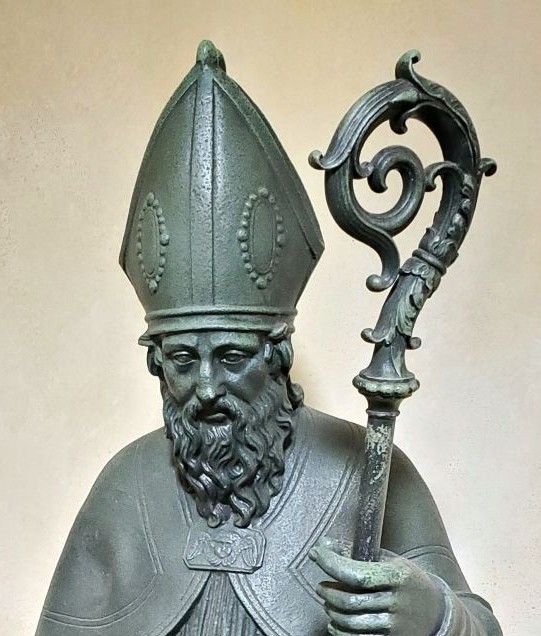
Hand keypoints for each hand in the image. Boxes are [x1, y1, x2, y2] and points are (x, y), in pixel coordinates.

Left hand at [309, 538, 445, 635]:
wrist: (437, 613)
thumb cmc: (407, 580)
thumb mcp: (390, 561)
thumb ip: (358, 553)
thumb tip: (324, 544)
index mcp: (398, 576)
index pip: (355, 572)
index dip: (331, 563)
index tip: (317, 553)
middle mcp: (397, 602)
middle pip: (349, 600)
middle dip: (327, 591)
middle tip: (321, 585)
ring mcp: (394, 626)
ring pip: (349, 622)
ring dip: (331, 610)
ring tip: (328, 600)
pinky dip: (339, 630)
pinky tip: (335, 621)